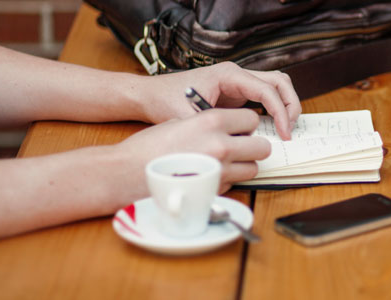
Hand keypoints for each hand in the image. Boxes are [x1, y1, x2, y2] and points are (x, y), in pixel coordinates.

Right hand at [115, 109, 269, 192]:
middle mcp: (221, 145)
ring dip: (244, 166)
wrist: (127, 173)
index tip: (240, 128)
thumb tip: (227, 129)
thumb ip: (207, 124)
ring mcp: (220, 170)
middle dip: (253, 147)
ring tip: (225, 163)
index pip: (252, 119)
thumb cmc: (149, 147)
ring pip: (253, 169)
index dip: (246, 125)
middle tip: (241, 147)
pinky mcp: (215, 190)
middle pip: (262, 147)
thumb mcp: (179, 121)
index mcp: (212, 121)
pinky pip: (235, 183)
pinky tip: (210, 175)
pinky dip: (228, 180)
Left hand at [141, 62, 300, 139]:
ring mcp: (238, 82)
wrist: (151, 94)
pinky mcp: (237, 92)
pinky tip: (272, 128)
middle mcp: (237, 74)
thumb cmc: (166, 101)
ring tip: (285, 129)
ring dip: (285, 105)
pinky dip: (274, 109)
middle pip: (279, 82)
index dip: (280, 112)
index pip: (267, 89)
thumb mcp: (189, 118)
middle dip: (290, 105)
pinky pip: (265, 96)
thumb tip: (238, 145)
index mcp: (228, 74)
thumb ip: (214, 129)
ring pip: (276, 85)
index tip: (284, 133)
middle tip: (290, 130)